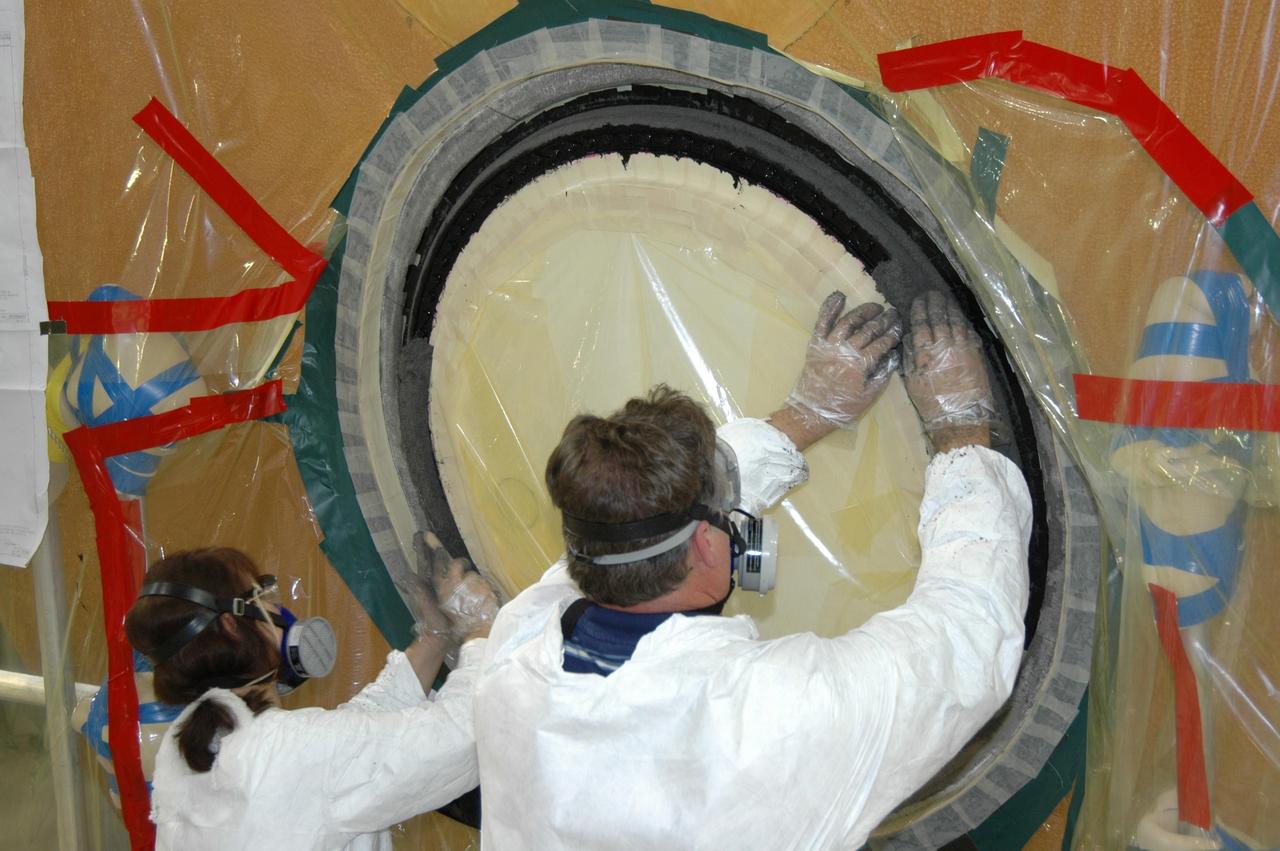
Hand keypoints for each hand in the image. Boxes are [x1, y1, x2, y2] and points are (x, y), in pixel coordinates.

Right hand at [414, 531, 498, 642]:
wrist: (475, 635)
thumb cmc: (453, 625)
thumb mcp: (436, 608)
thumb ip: (424, 592)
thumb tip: (408, 578)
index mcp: (443, 588)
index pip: (438, 562)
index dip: (433, 547)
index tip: (428, 535)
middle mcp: (458, 583)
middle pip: (459, 563)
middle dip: (461, 565)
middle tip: (463, 571)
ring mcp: (475, 585)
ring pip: (475, 575)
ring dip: (475, 583)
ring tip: (474, 598)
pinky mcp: (489, 588)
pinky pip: (487, 583)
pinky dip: (486, 590)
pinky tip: (483, 601)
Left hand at [784, 292, 901, 432]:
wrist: (811, 411)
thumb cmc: (842, 407)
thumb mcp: (868, 397)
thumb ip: (882, 374)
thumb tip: (893, 355)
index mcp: (859, 365)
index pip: (881, 344)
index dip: (893, 334)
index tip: (901, 326)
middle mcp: (844, 351)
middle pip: (867, 330)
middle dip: (883, 320)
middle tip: (893, 312)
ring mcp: (828, 345)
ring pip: (848, 322)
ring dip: (863, 312)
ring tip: (875, 306)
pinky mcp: (815, 344)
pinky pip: (822, 322)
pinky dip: (830, 307)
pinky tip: (840, 296)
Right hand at [903, 291, 997, 446]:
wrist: (959, 417)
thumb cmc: (931, 403)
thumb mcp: (912, 382)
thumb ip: (910, 358)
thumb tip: (909, 338)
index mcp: (924, 353)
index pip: (921, 324)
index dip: (920, 309)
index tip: (919, 299)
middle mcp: (943, 346)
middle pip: (939, 318)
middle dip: (935, 304)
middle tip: (932, 293)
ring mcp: (962, 348)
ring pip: (955, 322)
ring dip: (950, 308)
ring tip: (946, 299)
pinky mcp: (975, 354)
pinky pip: (968, 332)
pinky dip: (963, 322)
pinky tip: (960, 316)